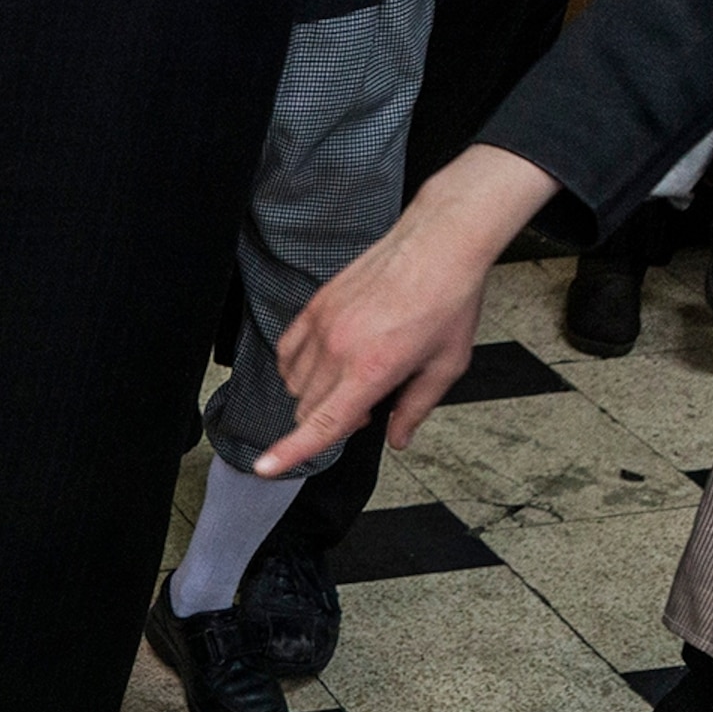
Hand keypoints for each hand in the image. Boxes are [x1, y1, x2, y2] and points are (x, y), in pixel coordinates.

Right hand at [256, 145, 559, 476]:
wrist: (439, 243)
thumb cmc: (448, 300)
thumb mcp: (446, 365)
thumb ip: (416, 409)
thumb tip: (398, 439)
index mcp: (372, 370)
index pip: (321, 423)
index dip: (289, 451)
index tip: (265, 468)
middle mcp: (339, 350)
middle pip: (308, 409)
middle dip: (331, 418)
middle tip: (367, 403)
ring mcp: (322, 326)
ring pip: (295, 383)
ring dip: (317, 393)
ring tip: (353, 375)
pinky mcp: (315, 307)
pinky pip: (288, 352)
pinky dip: (299, 367)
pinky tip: (327, 360)